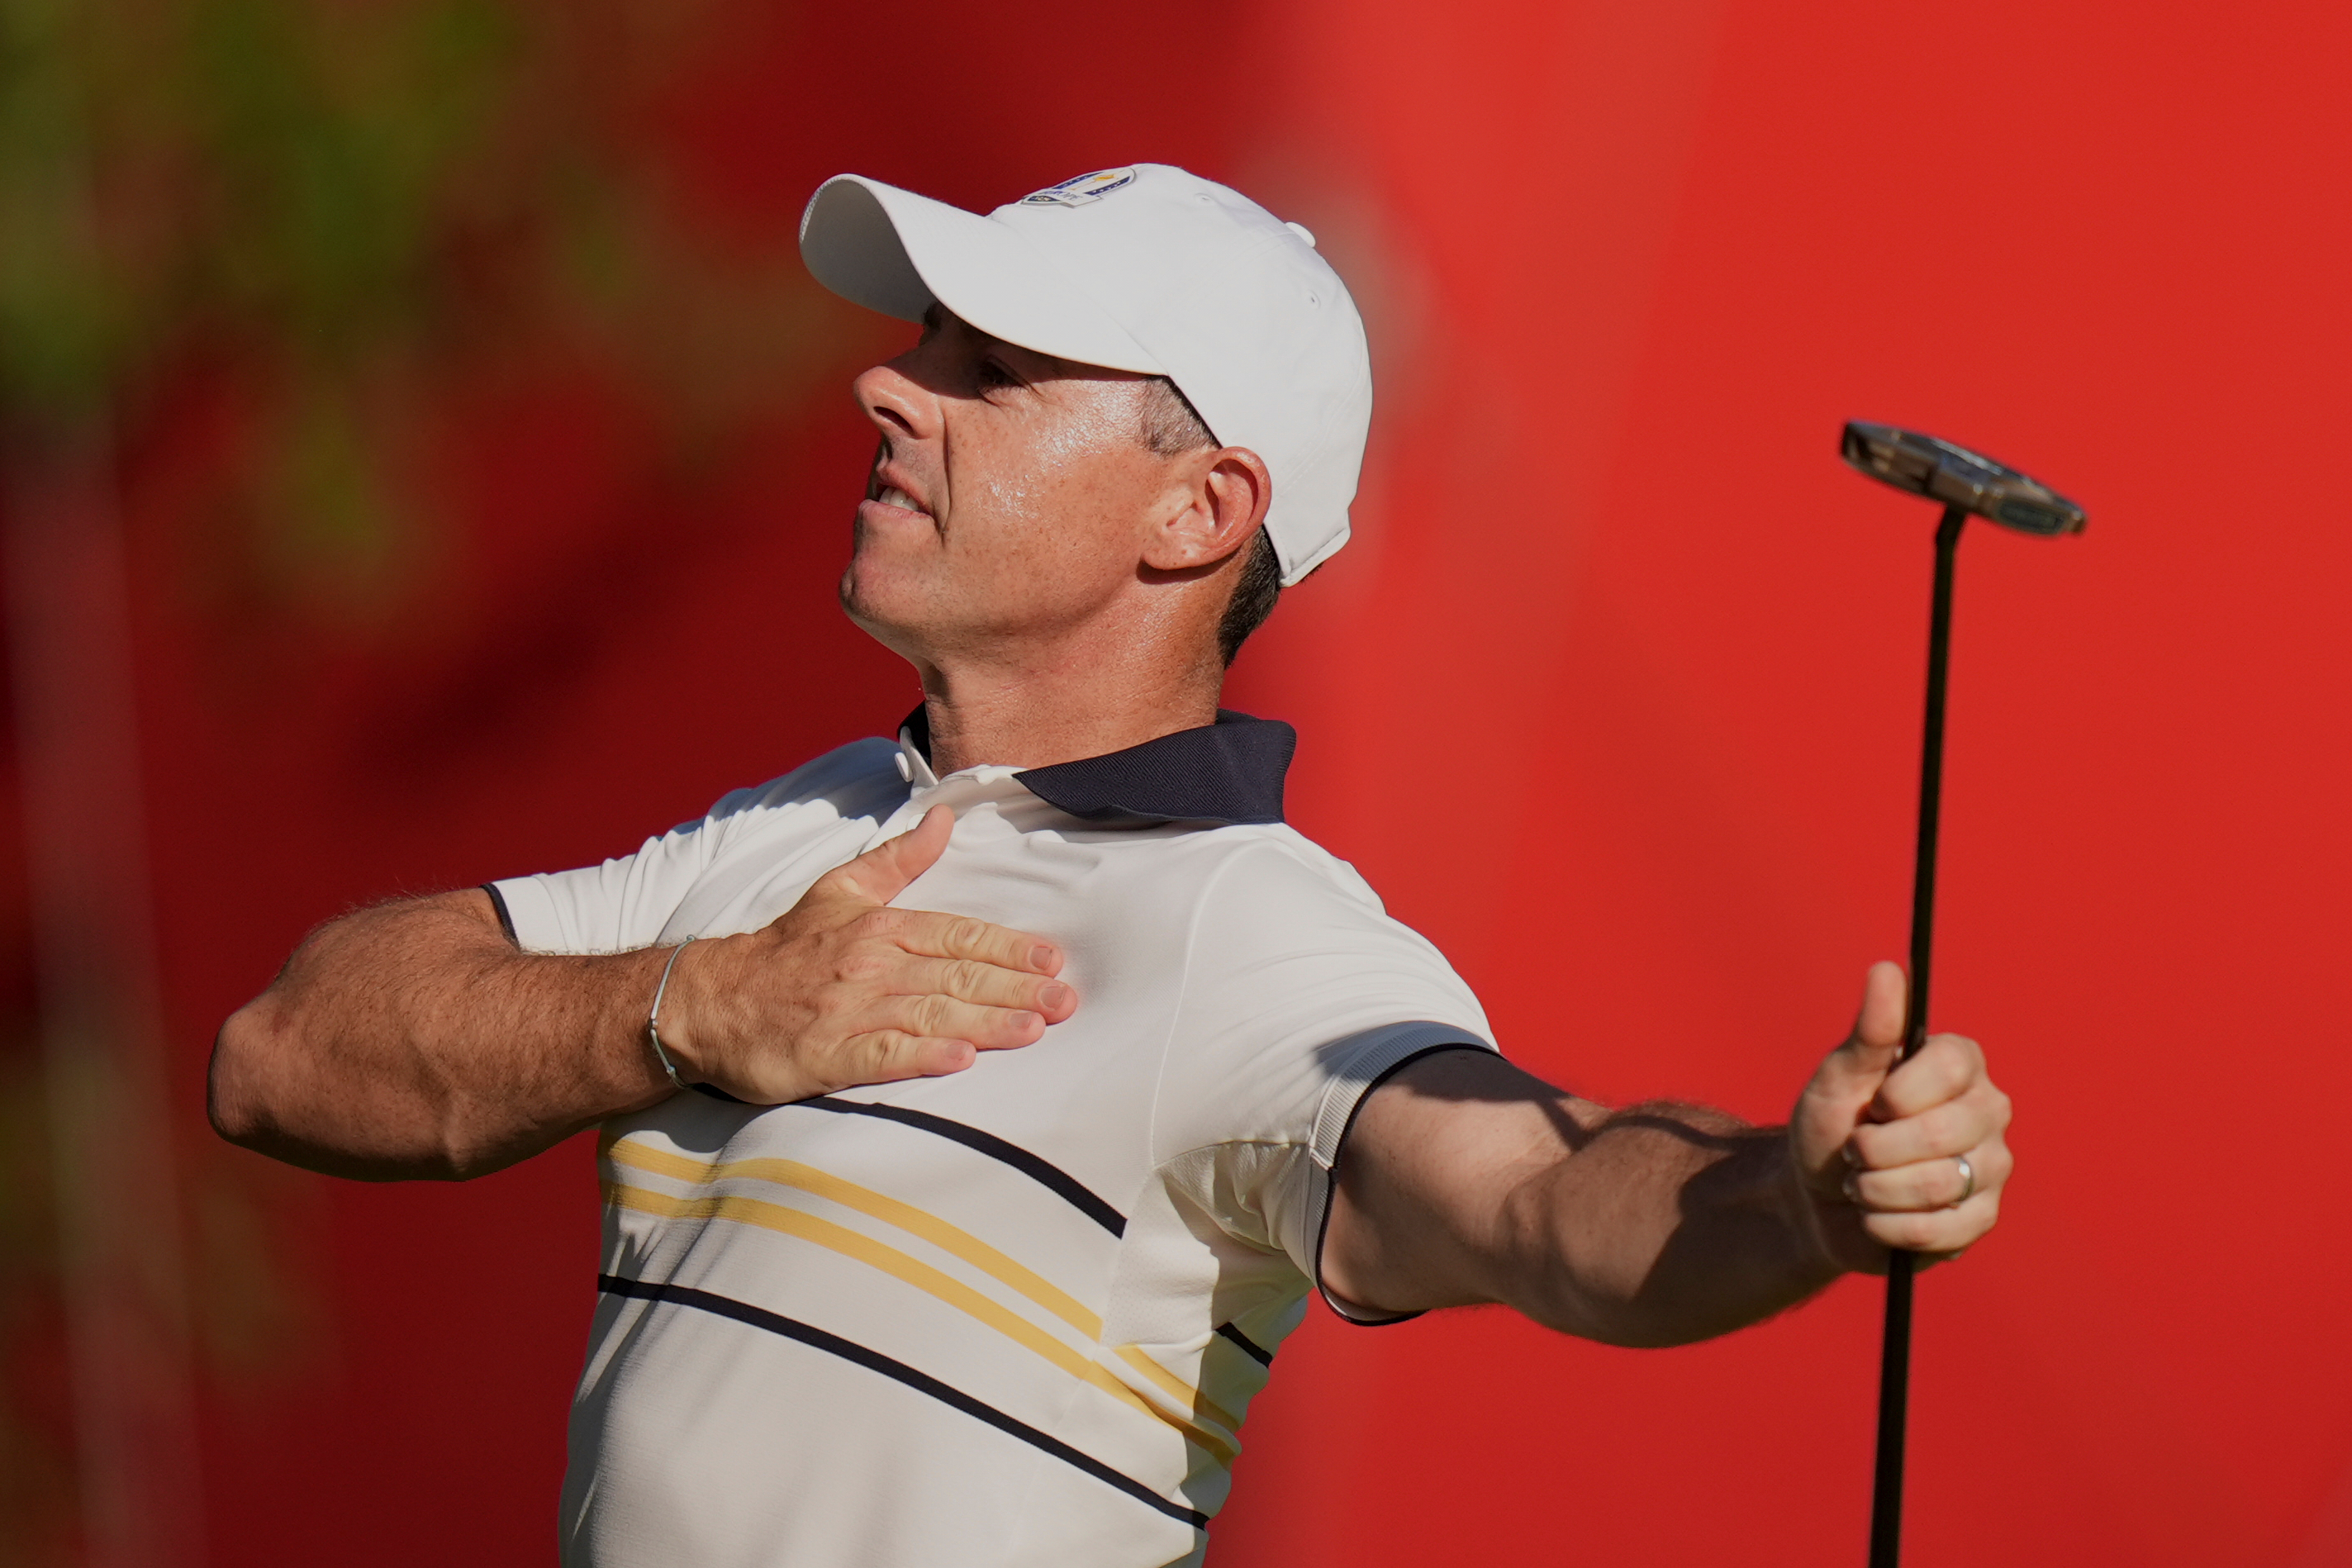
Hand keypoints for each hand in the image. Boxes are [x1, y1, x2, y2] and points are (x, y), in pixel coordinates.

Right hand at [652, 806, 1076, 1102]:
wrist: (708, 1001)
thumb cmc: (783, 951)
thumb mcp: (840, 891)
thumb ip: (898, 859)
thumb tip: (945, 819)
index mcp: (880, 927)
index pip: (958, 935)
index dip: (1008, 948)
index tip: (1052, 960)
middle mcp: (871, 966)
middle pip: (956, 977)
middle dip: (1015, 989)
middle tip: (1065, 1002)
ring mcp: (850, 1011)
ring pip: (931, 1015)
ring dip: (986, 1022)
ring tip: (1034, 1029)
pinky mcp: (826, 1055)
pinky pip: (882, 1055)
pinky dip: (922, 1058)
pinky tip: (960, 1062)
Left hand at [1786, 961, 2012, 1272]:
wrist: (1817, 1197)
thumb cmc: (1830, 1125)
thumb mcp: (1838, 1076)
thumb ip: (1869, 1029)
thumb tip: (1887, 969)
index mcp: (1959, 1065)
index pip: (1950, 1067)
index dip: (1898, 1093)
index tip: (1872, 1104)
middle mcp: (1988, 1111)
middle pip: (1943, 1133)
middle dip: (1875, 1148)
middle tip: (1855, 1149)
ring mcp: (1992, 1168)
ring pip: (1938, 1184)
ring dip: (1875, 1189)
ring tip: (1860, 1182)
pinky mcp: (1981, 1219)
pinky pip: (1939, 1229)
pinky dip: (1888, 1225)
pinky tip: (1874, 1215)